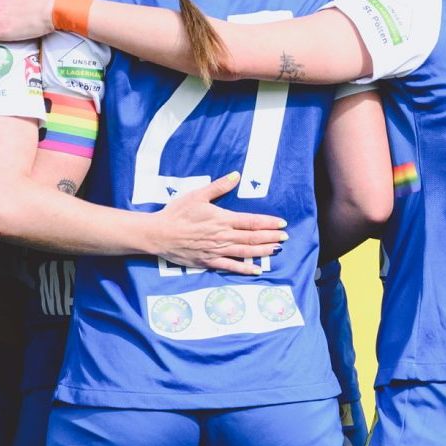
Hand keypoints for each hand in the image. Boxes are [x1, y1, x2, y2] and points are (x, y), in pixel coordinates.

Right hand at [151, 171, 290, 273]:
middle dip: (271, 237)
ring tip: (276, 249)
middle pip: (253, 238)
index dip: (269, 223)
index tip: (281, 223)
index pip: (251, 222)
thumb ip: (219, 186)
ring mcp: (217, 250)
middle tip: (285, 237)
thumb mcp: (198, 195)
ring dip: (263, 251)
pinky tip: (257, 270)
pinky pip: (231, 267)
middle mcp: (223, 236)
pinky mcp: (209, 261)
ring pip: (246, 252)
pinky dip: (245, 269)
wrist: (160, 234)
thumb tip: (236, 175)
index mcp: (222, 218)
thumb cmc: (177, 213)